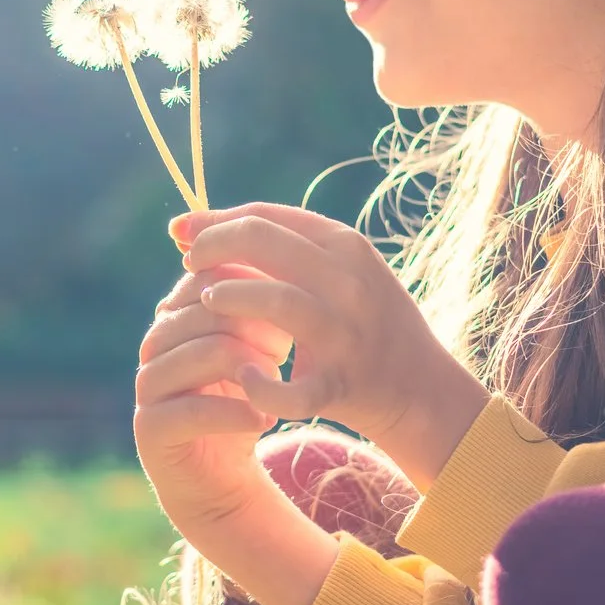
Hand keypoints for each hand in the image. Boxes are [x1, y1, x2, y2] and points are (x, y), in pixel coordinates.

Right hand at [132, 263, 286, 535]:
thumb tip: (285, 265)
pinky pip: (194, 408)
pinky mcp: (150, 427)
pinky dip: (237, 412)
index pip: (209, 275)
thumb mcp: (258, 347)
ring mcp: (148, 384)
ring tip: (276, 386)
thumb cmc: (242, 399)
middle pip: (207, 309)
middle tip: (285, 348)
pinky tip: (263, 418)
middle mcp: (155, 342)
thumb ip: (263, 306)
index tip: (290, 309)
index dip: (254, 287)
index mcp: (177, 313)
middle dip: (255, 324)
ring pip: (203, 352)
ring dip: (250, 368)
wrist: (219, 475)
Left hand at [172, 202, 484, 464]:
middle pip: (264, 243)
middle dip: (213, 247)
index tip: (184, 234)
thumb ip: (280, 246)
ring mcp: (347, 334)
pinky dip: (261, 386)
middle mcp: (350, 283)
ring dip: (230, 297)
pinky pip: (291, 388)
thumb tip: (195, 223)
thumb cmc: (364, 320)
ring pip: (275, 301)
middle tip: (188, 264)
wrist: (421, 387)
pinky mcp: (341, 385)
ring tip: (205, 302)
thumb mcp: (337, 270)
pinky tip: (242, 377)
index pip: (266, 216)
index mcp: (346, 246)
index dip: (215, 221)